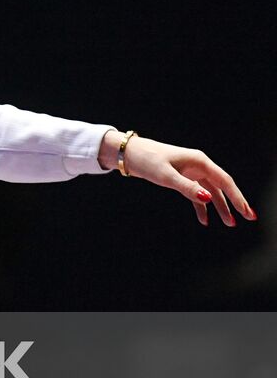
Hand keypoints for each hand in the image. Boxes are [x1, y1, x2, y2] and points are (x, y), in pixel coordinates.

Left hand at [100, 131, 256, 226]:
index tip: (247, 212)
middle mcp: (199, 166)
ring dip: (219, 207)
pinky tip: (204, 220)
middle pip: (222, 187)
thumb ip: (187, 188)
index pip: (225, 181)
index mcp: (200, 162)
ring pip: (210, 192)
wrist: (130, 154)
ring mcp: (191, 172)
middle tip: (246, 219)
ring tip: (228, 223)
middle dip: (234, 203)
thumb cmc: (148, 161)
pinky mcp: (182, 178)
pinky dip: (201, 206)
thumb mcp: (167, 176)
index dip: (238, 197)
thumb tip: (208, 199)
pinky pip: (197, 194)